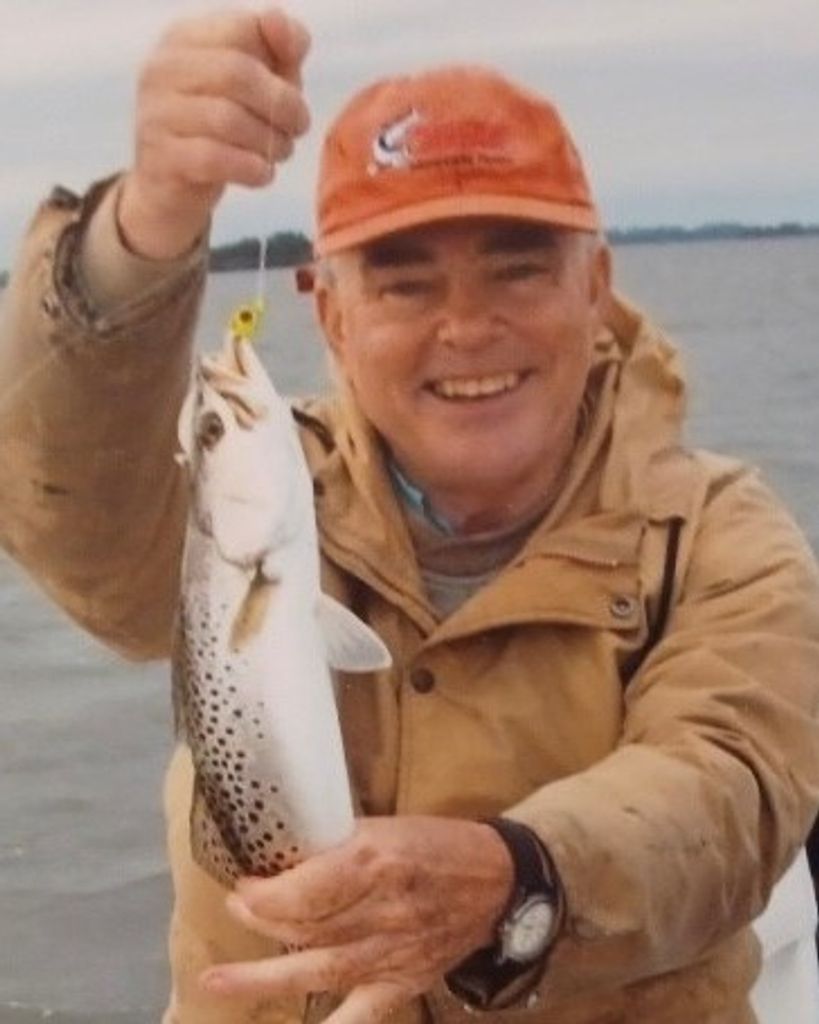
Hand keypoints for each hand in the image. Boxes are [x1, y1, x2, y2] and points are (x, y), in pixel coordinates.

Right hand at [119, 6, 310, 259]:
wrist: (172, 188)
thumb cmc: (223, 129)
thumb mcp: (257, 85)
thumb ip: (278, 48)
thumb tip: (278, 18)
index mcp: (185, 38)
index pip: (241, 28)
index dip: (282, 59)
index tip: (296, 93)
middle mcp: (163, 68)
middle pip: (237, 73)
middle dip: (281, 104)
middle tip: (297, 129)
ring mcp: (156, 112)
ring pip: (228, 119)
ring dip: (269, 141)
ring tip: (280, 152)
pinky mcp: (161, 157)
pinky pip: (215, 158)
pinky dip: (251, 168)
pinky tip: (263, 174)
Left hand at [199, 816, 513, 1023]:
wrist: (497, 880)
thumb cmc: (437, 843)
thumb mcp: (387, 827)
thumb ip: (340, 846)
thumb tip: (290, 860)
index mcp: (375, 861)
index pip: (305, 887)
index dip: (265, 893)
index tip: (245, 886)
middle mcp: (380, 910)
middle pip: (305, 926)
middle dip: (261, 920)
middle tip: (236, 910)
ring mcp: (391, 953)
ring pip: (318, 968)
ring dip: (264, 977)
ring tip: (218, 981)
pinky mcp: (403, 983)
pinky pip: (361, 1014)